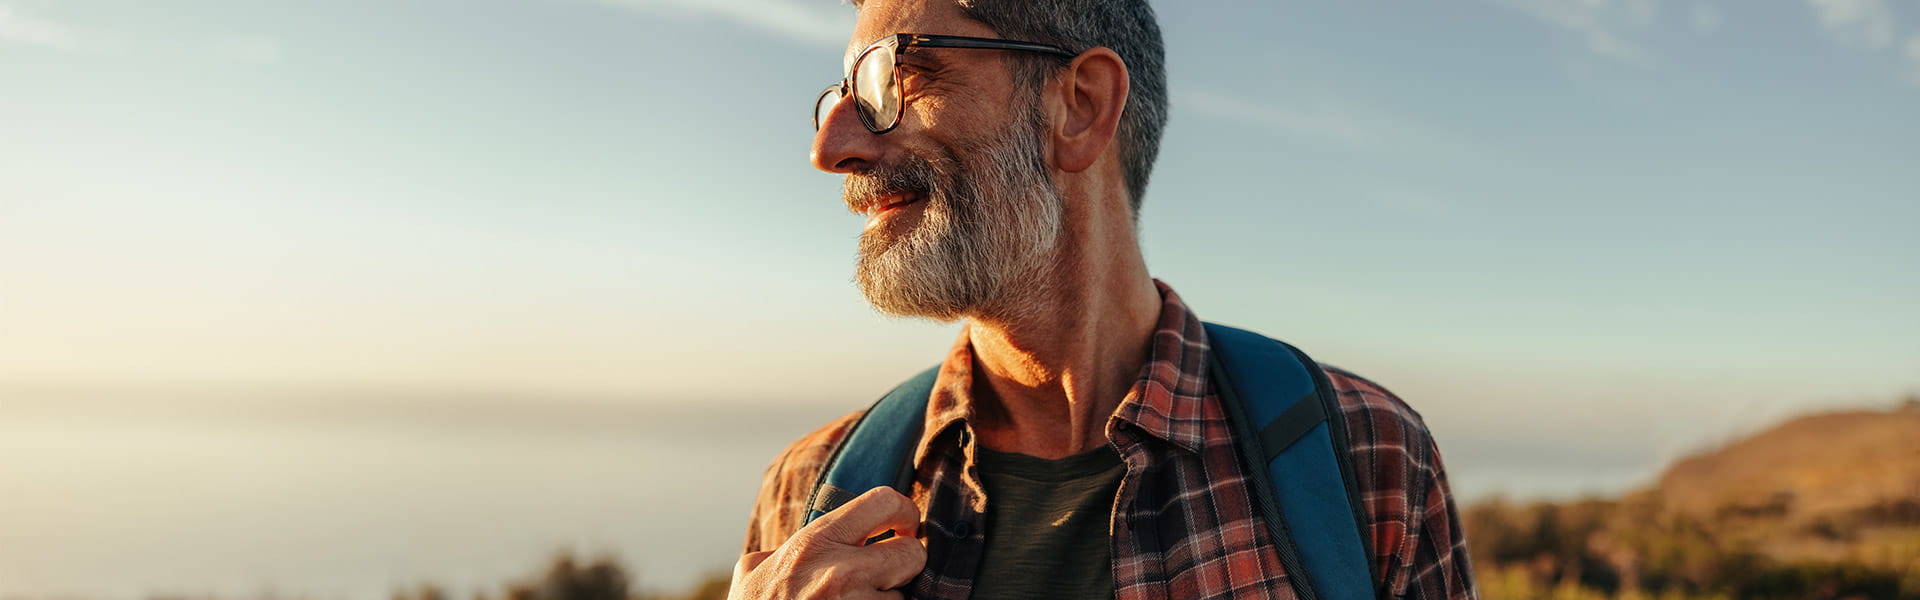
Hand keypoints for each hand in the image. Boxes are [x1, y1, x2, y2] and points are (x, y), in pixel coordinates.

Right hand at [729, 487, 926, 599]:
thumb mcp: (752, 572)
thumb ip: (779, 550)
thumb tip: (785, 547)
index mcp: (814, 544)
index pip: (882, 502)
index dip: (903, 512)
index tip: (902, 527)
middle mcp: (840, 572)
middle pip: (912, 554)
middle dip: (904, 565)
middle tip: (887, 574)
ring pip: (904, 597)